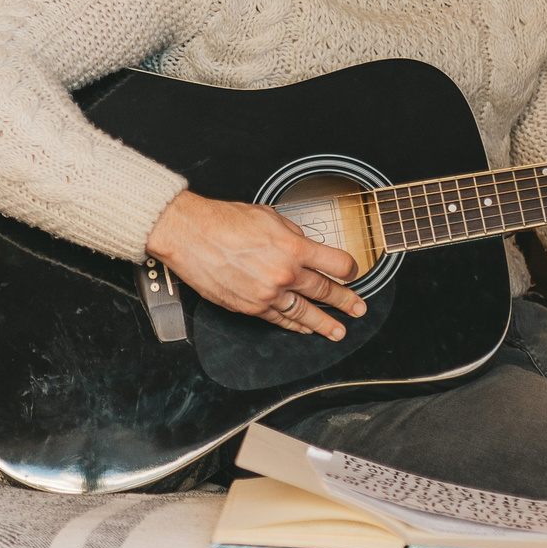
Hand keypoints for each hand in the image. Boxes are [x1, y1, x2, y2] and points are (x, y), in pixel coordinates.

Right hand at [146, 189, 364, 341]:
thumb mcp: (268, 216)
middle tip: (357, 309)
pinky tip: (302, 328)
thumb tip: (303, 246)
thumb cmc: (222, 221)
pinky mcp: (250, 307)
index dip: (351, 270)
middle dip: (346, 302)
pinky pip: (278, 319)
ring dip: (324, 323)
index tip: (354, 274)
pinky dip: (293, 325)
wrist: (189, 235)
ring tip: (338, 331)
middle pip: (325, 291)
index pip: (337, 263)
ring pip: (305, 312)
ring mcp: (268, 294)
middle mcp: (284, 273)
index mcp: (294, 247)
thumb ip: (292, 234)